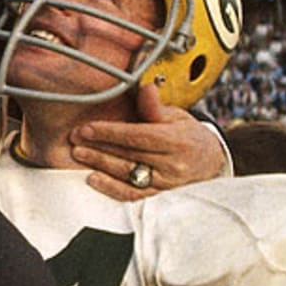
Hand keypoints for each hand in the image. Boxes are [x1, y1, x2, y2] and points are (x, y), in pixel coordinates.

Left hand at [70, 84, 227, 200]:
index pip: (137, 135)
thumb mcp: (177, 117)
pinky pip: (132, 195)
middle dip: (98, 146)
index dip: (109, 132)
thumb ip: (155, 107)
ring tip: (80, 154)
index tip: (86, 128)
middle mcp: (173, 164)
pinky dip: (111, 188)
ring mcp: (167, 184)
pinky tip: (93, 178)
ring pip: (127, 174)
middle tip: (75, 140)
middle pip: (128, 154)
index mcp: (177, 140)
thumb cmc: (189, 138)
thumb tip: (145, 88)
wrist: (210, 164)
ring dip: (99, 164)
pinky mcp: (160, 198)